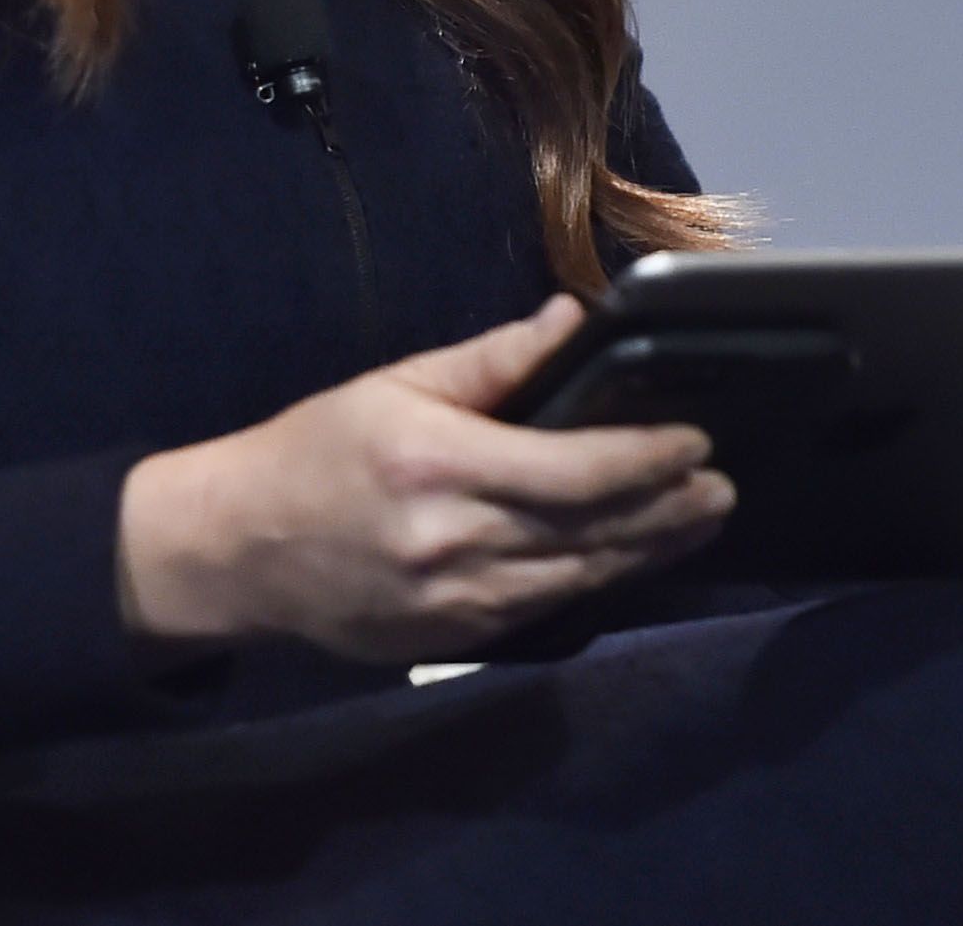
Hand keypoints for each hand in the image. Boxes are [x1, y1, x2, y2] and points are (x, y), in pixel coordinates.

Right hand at [115, 296, 734, 663]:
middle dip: (668, 511)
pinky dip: (594, 582)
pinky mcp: (451, 641)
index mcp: (440, 465)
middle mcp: (454, 542)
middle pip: (591, 533)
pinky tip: (629, 560)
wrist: (239, 550)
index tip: (696, 440)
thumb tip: (573, 321)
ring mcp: (455, 603)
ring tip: (699, 522)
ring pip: (578, 580)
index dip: (646, 459)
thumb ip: (492, 360)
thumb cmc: (316, 450)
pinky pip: (541, 612)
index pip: (574, 471)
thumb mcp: (395, 383)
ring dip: (647, 552)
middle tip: (723, 488)